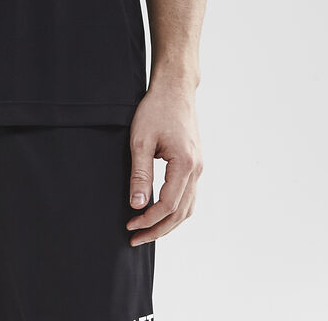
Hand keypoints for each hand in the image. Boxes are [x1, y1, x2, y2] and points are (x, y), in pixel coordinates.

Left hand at [125, 80, 203, 245]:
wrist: (175, 88)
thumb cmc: (156, 109)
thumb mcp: (140, 140)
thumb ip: (140, 174)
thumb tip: (137, 205)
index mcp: (185, 164)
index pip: (168, 205)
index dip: (148, 219)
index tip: (129, 225)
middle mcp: (197, 169)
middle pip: (181, 213)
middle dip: (158, 229)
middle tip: (135, 238)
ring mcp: (199, 166)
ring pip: (188, 207)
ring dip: (168, 223)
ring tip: (146, 231)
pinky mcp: (195, 163)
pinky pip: (188, 195)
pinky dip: (175, 210)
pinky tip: (160, 212)